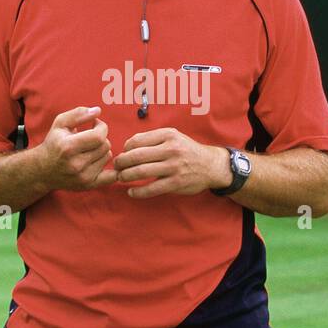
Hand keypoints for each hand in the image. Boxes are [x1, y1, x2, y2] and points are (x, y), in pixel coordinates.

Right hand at [36, 106, 117, 190]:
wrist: (42, 170)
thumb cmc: (53, 143)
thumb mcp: (60, 123)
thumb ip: (78, 114)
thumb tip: (98, 111)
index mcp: (68, 147)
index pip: (99, 136)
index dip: (101, 127)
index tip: (95, 125)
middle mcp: (76, 164)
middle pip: (105, 145)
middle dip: (101, 138)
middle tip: (90, 137)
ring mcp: (83, 177)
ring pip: (107, 157)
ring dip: (102, 150)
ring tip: (89, 149)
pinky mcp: (88, 185)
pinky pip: (111, 175)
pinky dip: (111, 168)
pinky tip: (102, 161)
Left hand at [113, 128, 230, 198]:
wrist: (211, 165)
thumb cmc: (187, 150)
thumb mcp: (173, 136)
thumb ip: (152, 139)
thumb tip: (127, 146)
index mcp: (168, 135)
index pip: (137, 140)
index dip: (125, 149)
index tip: (122, 155)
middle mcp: (171, 149)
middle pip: (135, 156)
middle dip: (121, 163)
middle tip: (116, 167)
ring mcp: (174, 167)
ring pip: (141, 172)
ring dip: (125, 176)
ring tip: (121, 178)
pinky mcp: (176, 183)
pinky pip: (151, 189)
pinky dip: (137, 192)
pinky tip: (131, 192)